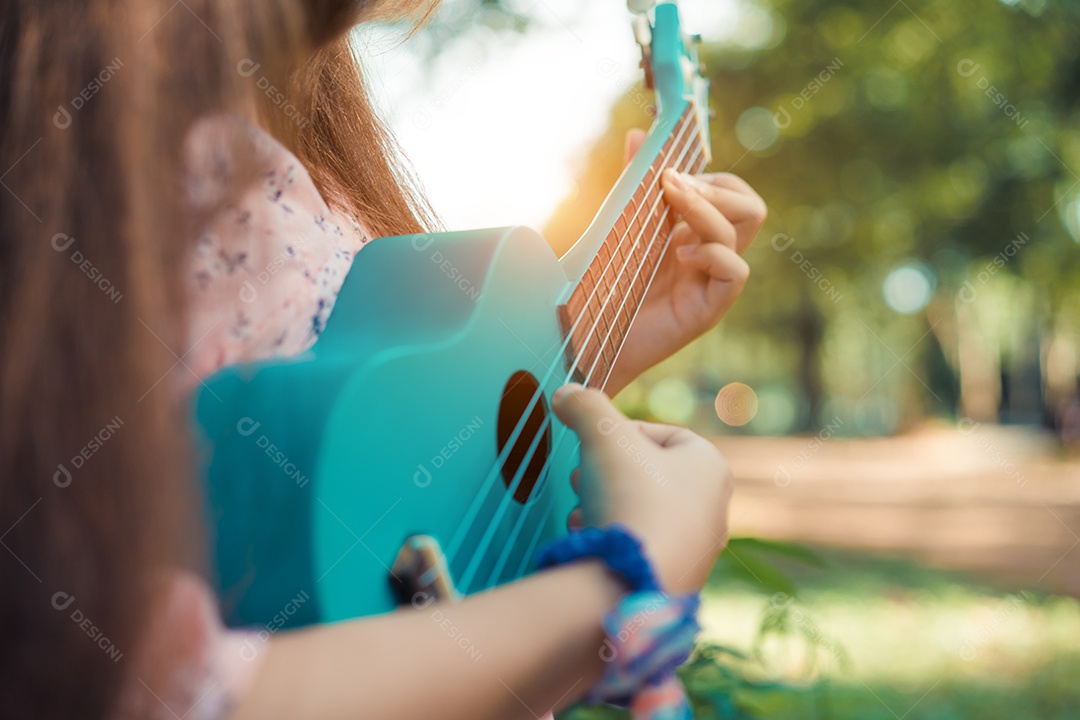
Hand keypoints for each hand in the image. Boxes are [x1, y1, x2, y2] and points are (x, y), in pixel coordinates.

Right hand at [552, 384, 732, 593]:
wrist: (632, 583)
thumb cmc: (629, 499)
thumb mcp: (604, 435)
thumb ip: (585, 406)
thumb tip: (566, 392)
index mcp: (710, 467)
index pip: (666, 434)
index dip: (624, 432)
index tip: (594, 442)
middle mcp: (713, 508)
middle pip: (652, 475)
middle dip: (610, 472)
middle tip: (581, 475)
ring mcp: (696, 549)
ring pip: (643, 512)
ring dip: (607, 505)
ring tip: (582, 508)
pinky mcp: (675, 580)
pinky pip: (639, 548)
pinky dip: (612, 539)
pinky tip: (589, 539)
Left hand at [605, 130, 765, 394]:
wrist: (584, 345)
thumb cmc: (598, 290)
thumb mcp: (616, 227)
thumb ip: (631, 184)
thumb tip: (637, 133)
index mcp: (692, 234)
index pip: (730, 190)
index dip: (708, 174)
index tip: (667, 173)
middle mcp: (709, 256)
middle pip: (750, 203)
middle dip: (715, 186)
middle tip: (673, 190)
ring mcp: (711, 282)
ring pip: (745, 227)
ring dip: (706, 209)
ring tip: (671, 212)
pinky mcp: (708, 310)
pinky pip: (736, 271)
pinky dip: (711, 253)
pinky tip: (679, 255)